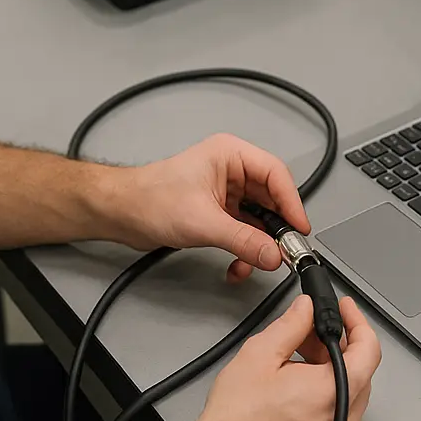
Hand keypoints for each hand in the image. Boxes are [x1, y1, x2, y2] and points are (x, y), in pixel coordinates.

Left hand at [109, 134, 310, 281]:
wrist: (121, 214)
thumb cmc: (149, 199)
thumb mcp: (203, 222)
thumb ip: (243, 241)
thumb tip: (274, 254)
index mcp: (230, 155)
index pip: (275, 175)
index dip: (291, 202)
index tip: (299, 229)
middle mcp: (231, 171)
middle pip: (271, 199)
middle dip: (276, 229)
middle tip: (284, 252)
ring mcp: (225, 192)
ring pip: (258, 219)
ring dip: (258, 244)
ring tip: (258, 262)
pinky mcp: (217, 212)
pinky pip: (243, 231)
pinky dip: (244, 249)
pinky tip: (238, 265)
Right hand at [183, 294, 381, 420]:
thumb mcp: (259, 355)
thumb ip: (290, 325)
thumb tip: (306, 310)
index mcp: (334, 391)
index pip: (369, 348)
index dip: (357, 322)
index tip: (344, 309)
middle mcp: (344, 420)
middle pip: (360, 370)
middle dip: (336, 345)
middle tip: (307, 331)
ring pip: (348, 392)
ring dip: (329, 370)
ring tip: (293, 361)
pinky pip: (337, 414)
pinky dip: (324, 394)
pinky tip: (293, 388)